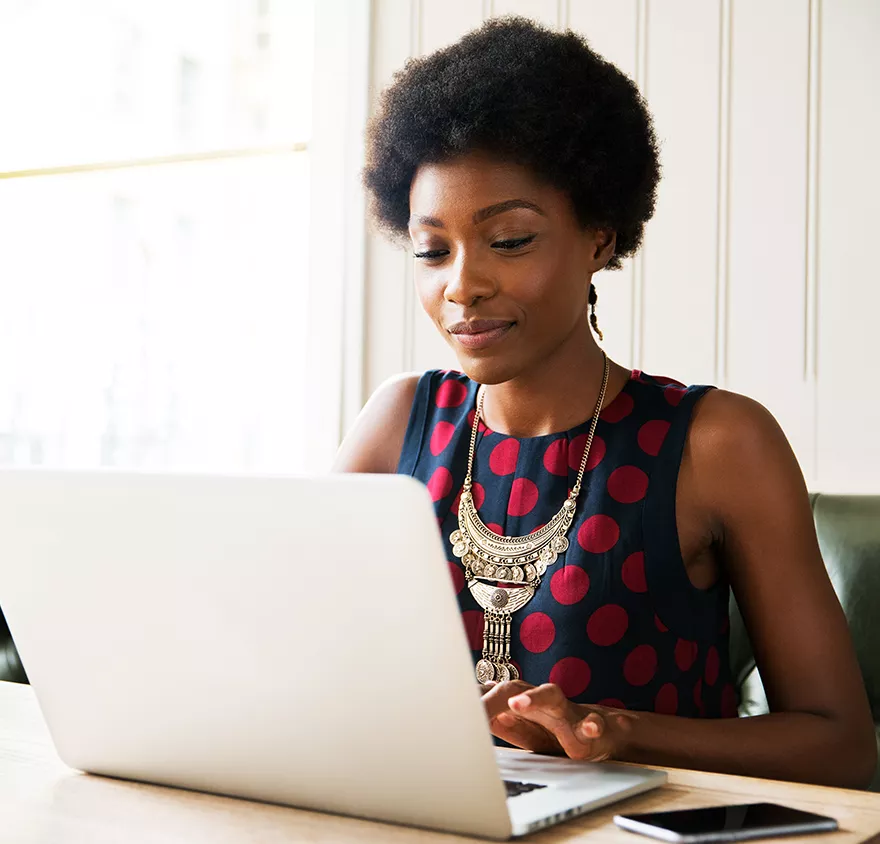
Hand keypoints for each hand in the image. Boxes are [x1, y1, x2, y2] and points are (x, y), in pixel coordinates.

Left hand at [481, 680, 636, 760]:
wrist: (603, 733)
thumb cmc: (557, 731)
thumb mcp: (524, 730)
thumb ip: (499, 720)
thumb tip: (470, 710)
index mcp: (523, 704)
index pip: (493, 695)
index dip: (473, 700)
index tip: (452, 706)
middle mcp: (541, 703)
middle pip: (515, 689)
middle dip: (492, 698)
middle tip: (473, 709)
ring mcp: (567, 713)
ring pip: (552, 696)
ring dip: (534, 698)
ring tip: (517, 703)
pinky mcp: (592, 730)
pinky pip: (593, 724)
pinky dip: (591, 726)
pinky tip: (589, 728)